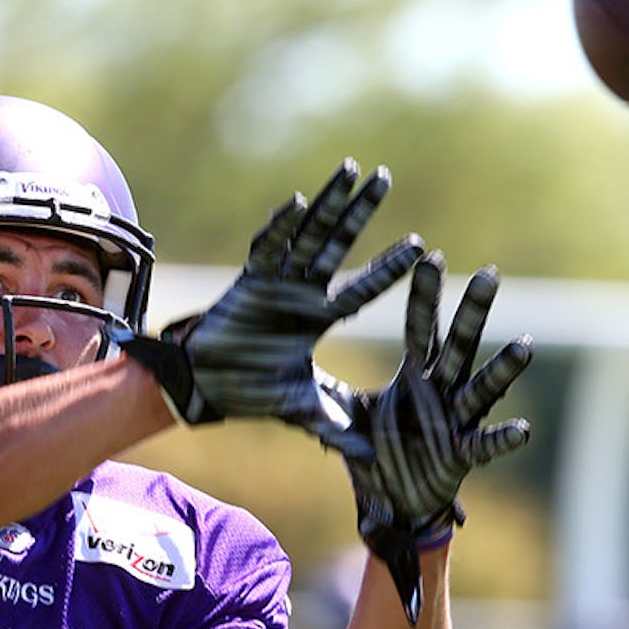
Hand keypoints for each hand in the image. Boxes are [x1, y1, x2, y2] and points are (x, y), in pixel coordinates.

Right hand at [114, 159, 422, 433]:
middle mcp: (302, 292)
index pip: (363, 287)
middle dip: (361, 211)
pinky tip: (299, 202)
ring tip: (351, 169)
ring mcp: (276, 280)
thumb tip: (372, 459)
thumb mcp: (304, 410)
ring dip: (329, 202)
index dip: (389, 268)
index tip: (423, 249)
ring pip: (308, 233)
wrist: (206, 386)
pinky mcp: (248, 278)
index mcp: (318, 316)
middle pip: (339, 242)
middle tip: (385, 176)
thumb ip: (336, 428)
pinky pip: (267, 246)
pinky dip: (282, 226)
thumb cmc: (252, 394)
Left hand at [322, 251, 532, 623]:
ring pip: (481, 389)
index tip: (431, 256)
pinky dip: (500, 440)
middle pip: (457, 344)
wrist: (391, 503)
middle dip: (472, 312)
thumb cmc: (378, 452)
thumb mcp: (348, 413)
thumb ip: (332, 385)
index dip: (425, 295)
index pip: (419, 326)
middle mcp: (439, 391)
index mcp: (414, 374)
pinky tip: (520, 430)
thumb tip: (299, 353)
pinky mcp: (460, 455)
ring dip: (502, 370)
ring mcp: (454, 421)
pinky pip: (483, 446)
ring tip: (525, 345)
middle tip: (490, 274)